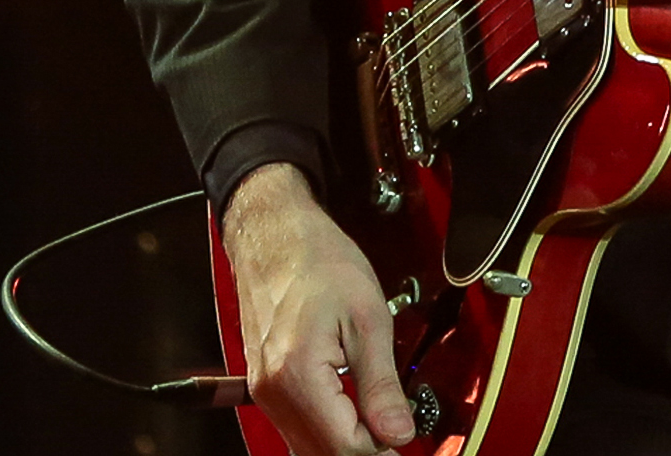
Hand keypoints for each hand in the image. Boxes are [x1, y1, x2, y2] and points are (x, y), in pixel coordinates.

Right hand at [221, 163, 412, 454]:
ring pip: (305, 444)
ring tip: (382, 425)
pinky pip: (294, 425)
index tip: (407, 437)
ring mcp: (263, 389)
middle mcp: (272, 392)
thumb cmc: (320, 264)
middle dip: (365, 449)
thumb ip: (382, 385)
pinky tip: (353, 414)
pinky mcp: (264, 383)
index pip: (344, 445)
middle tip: (399, 433)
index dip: (383, 446)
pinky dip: (325, 428)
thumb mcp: (369, 321)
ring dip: (344, 442)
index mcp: (298, 377)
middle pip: (320, 452)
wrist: (277, 237)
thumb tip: (399, 432)